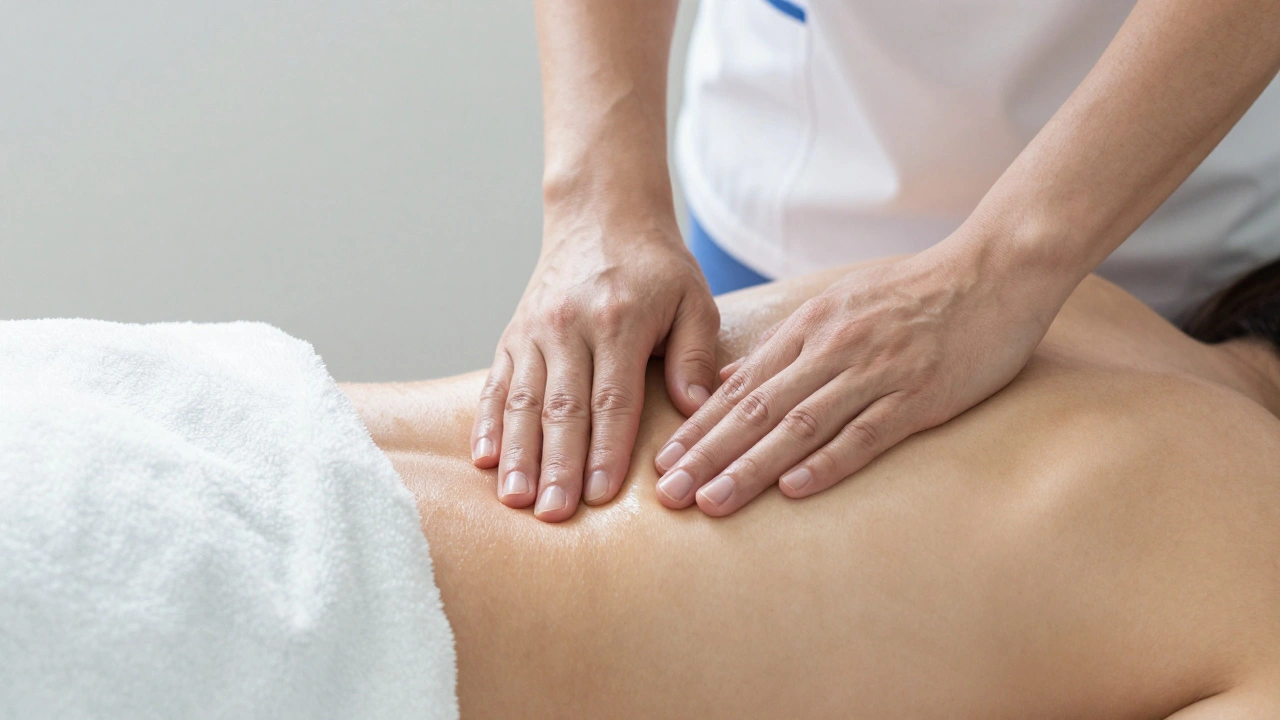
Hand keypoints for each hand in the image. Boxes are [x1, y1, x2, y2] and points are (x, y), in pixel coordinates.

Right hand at [472, 213, 718, 521]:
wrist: (601, 215)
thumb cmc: (656, 267)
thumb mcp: (693, 300)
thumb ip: (695, 355)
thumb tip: (695, 409)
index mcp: (620, 319)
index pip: (613, 397)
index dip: (606, 449)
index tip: (601, 496)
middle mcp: (570, 325)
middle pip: (562, 407)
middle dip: (557, 465)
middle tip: (554, 514)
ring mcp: (535, 329)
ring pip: (523, 400)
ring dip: (518, 453)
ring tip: (516, 500)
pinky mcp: (513, 333)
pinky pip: (497, 383)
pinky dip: (488, 423)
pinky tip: (484, 460)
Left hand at [652, 243, 1068, 515]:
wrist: (994, 270)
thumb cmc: (915, 292)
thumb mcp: (838, 305)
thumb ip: (784, 346)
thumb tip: (726, 379)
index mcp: (810, 327)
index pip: (740, 385)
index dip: (698, 426)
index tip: (662, 462)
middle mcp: (833, 349)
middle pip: (756, 409)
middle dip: (707, 454)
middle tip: (669, 493)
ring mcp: (875, 372)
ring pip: (800, 425)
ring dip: (751, 466)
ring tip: (712, 501)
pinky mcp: (919, 395)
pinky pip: (866, 433)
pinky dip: (828, 462)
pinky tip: (794, 490)